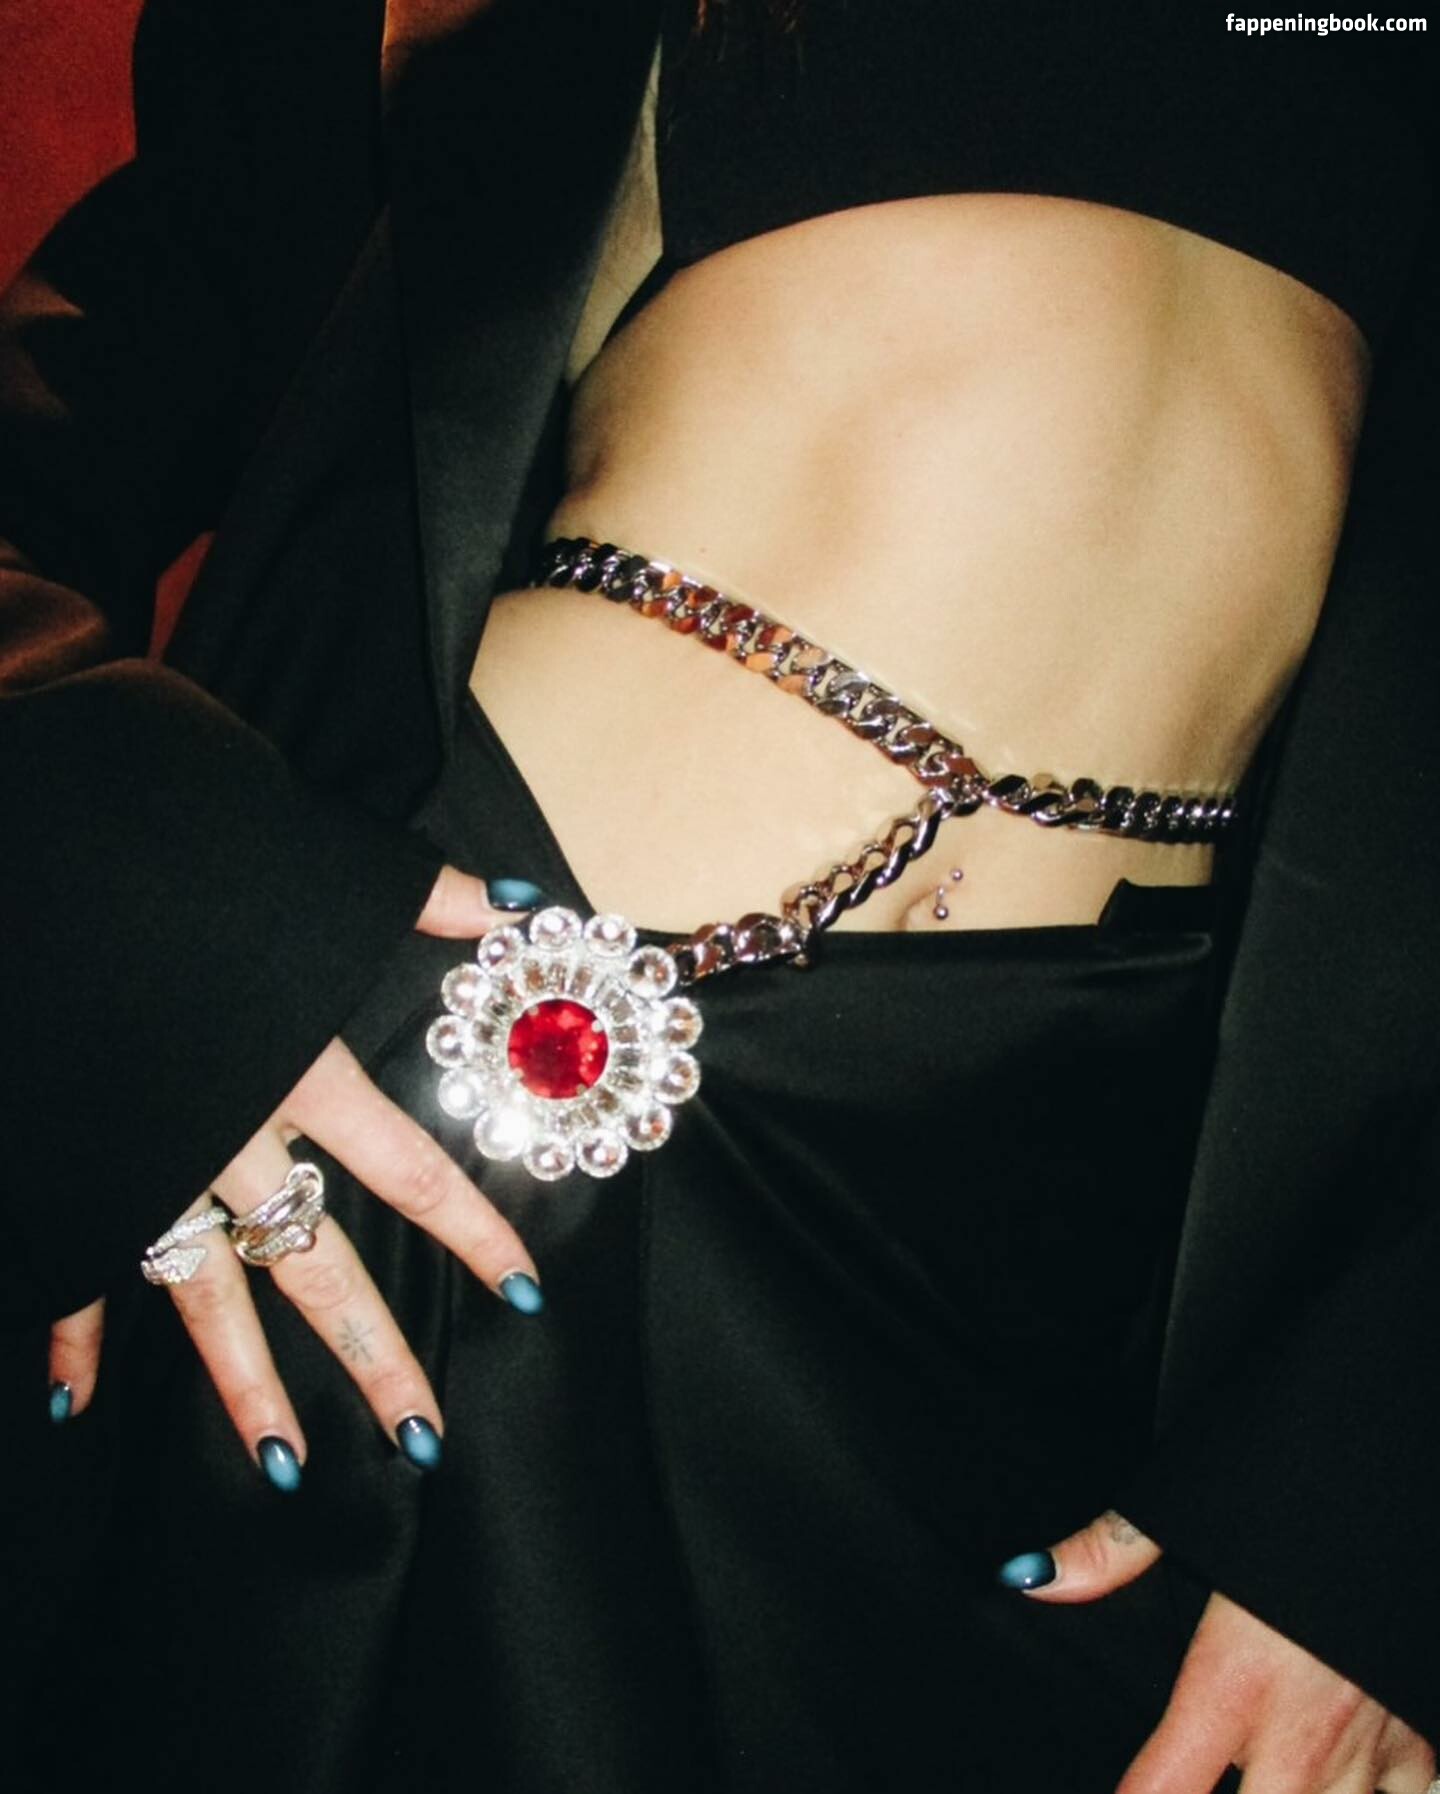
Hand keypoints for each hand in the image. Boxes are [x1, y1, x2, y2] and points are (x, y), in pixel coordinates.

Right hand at [47, 866, 545, 1485]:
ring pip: (201, 1297)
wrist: (30, 854)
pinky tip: (75, 1400)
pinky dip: (72, 1331)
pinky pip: (73, 1266)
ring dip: (243, 1387)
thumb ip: (429, 896)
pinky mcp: (67, 1167)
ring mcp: (139, 1162)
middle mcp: (222, 1134)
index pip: (409, 1170)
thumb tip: (528, 906)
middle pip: (315, 1267)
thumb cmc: (182, 848)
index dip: (470, 1231)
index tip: (519, 1291)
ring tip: (288, 1466)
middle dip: (373, 1358)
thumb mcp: (317, 864)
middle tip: (421, 1439)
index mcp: (294, 1067)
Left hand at [999, 1513, 1436, 1793]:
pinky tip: (1340, 1782)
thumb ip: (1109, 1551)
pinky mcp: (1423, 1738)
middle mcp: (1300, 1728)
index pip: (1160, 1790)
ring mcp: (1371, 1743)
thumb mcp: (1190, 1509)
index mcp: (1233, 1678)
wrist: (1396, 1467)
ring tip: (1265, 1779)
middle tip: (1205, 1782)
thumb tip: (1031, 1575)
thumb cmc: (1299, 1492)